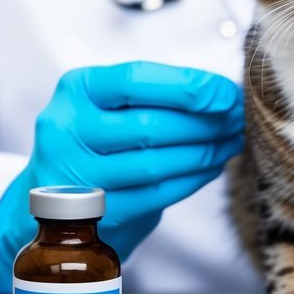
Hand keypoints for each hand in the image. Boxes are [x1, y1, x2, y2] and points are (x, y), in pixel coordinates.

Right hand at [0, 62, 244, 293]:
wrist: (54, 203)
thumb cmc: (99, 141)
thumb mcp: (112, 104)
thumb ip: (158, 94)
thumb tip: (225, 94)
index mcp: (76, 89)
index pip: (135, 79)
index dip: (188, 86)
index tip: (227, 94)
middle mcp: (66, 129)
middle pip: (149, 125)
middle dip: (205, 123)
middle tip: (238, 120)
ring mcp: (75, 175)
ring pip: (155, 163)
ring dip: (204, 153)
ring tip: (231, 142)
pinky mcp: (92, 213)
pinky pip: (155, 194)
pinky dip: (191, 180)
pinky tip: (211, 167)